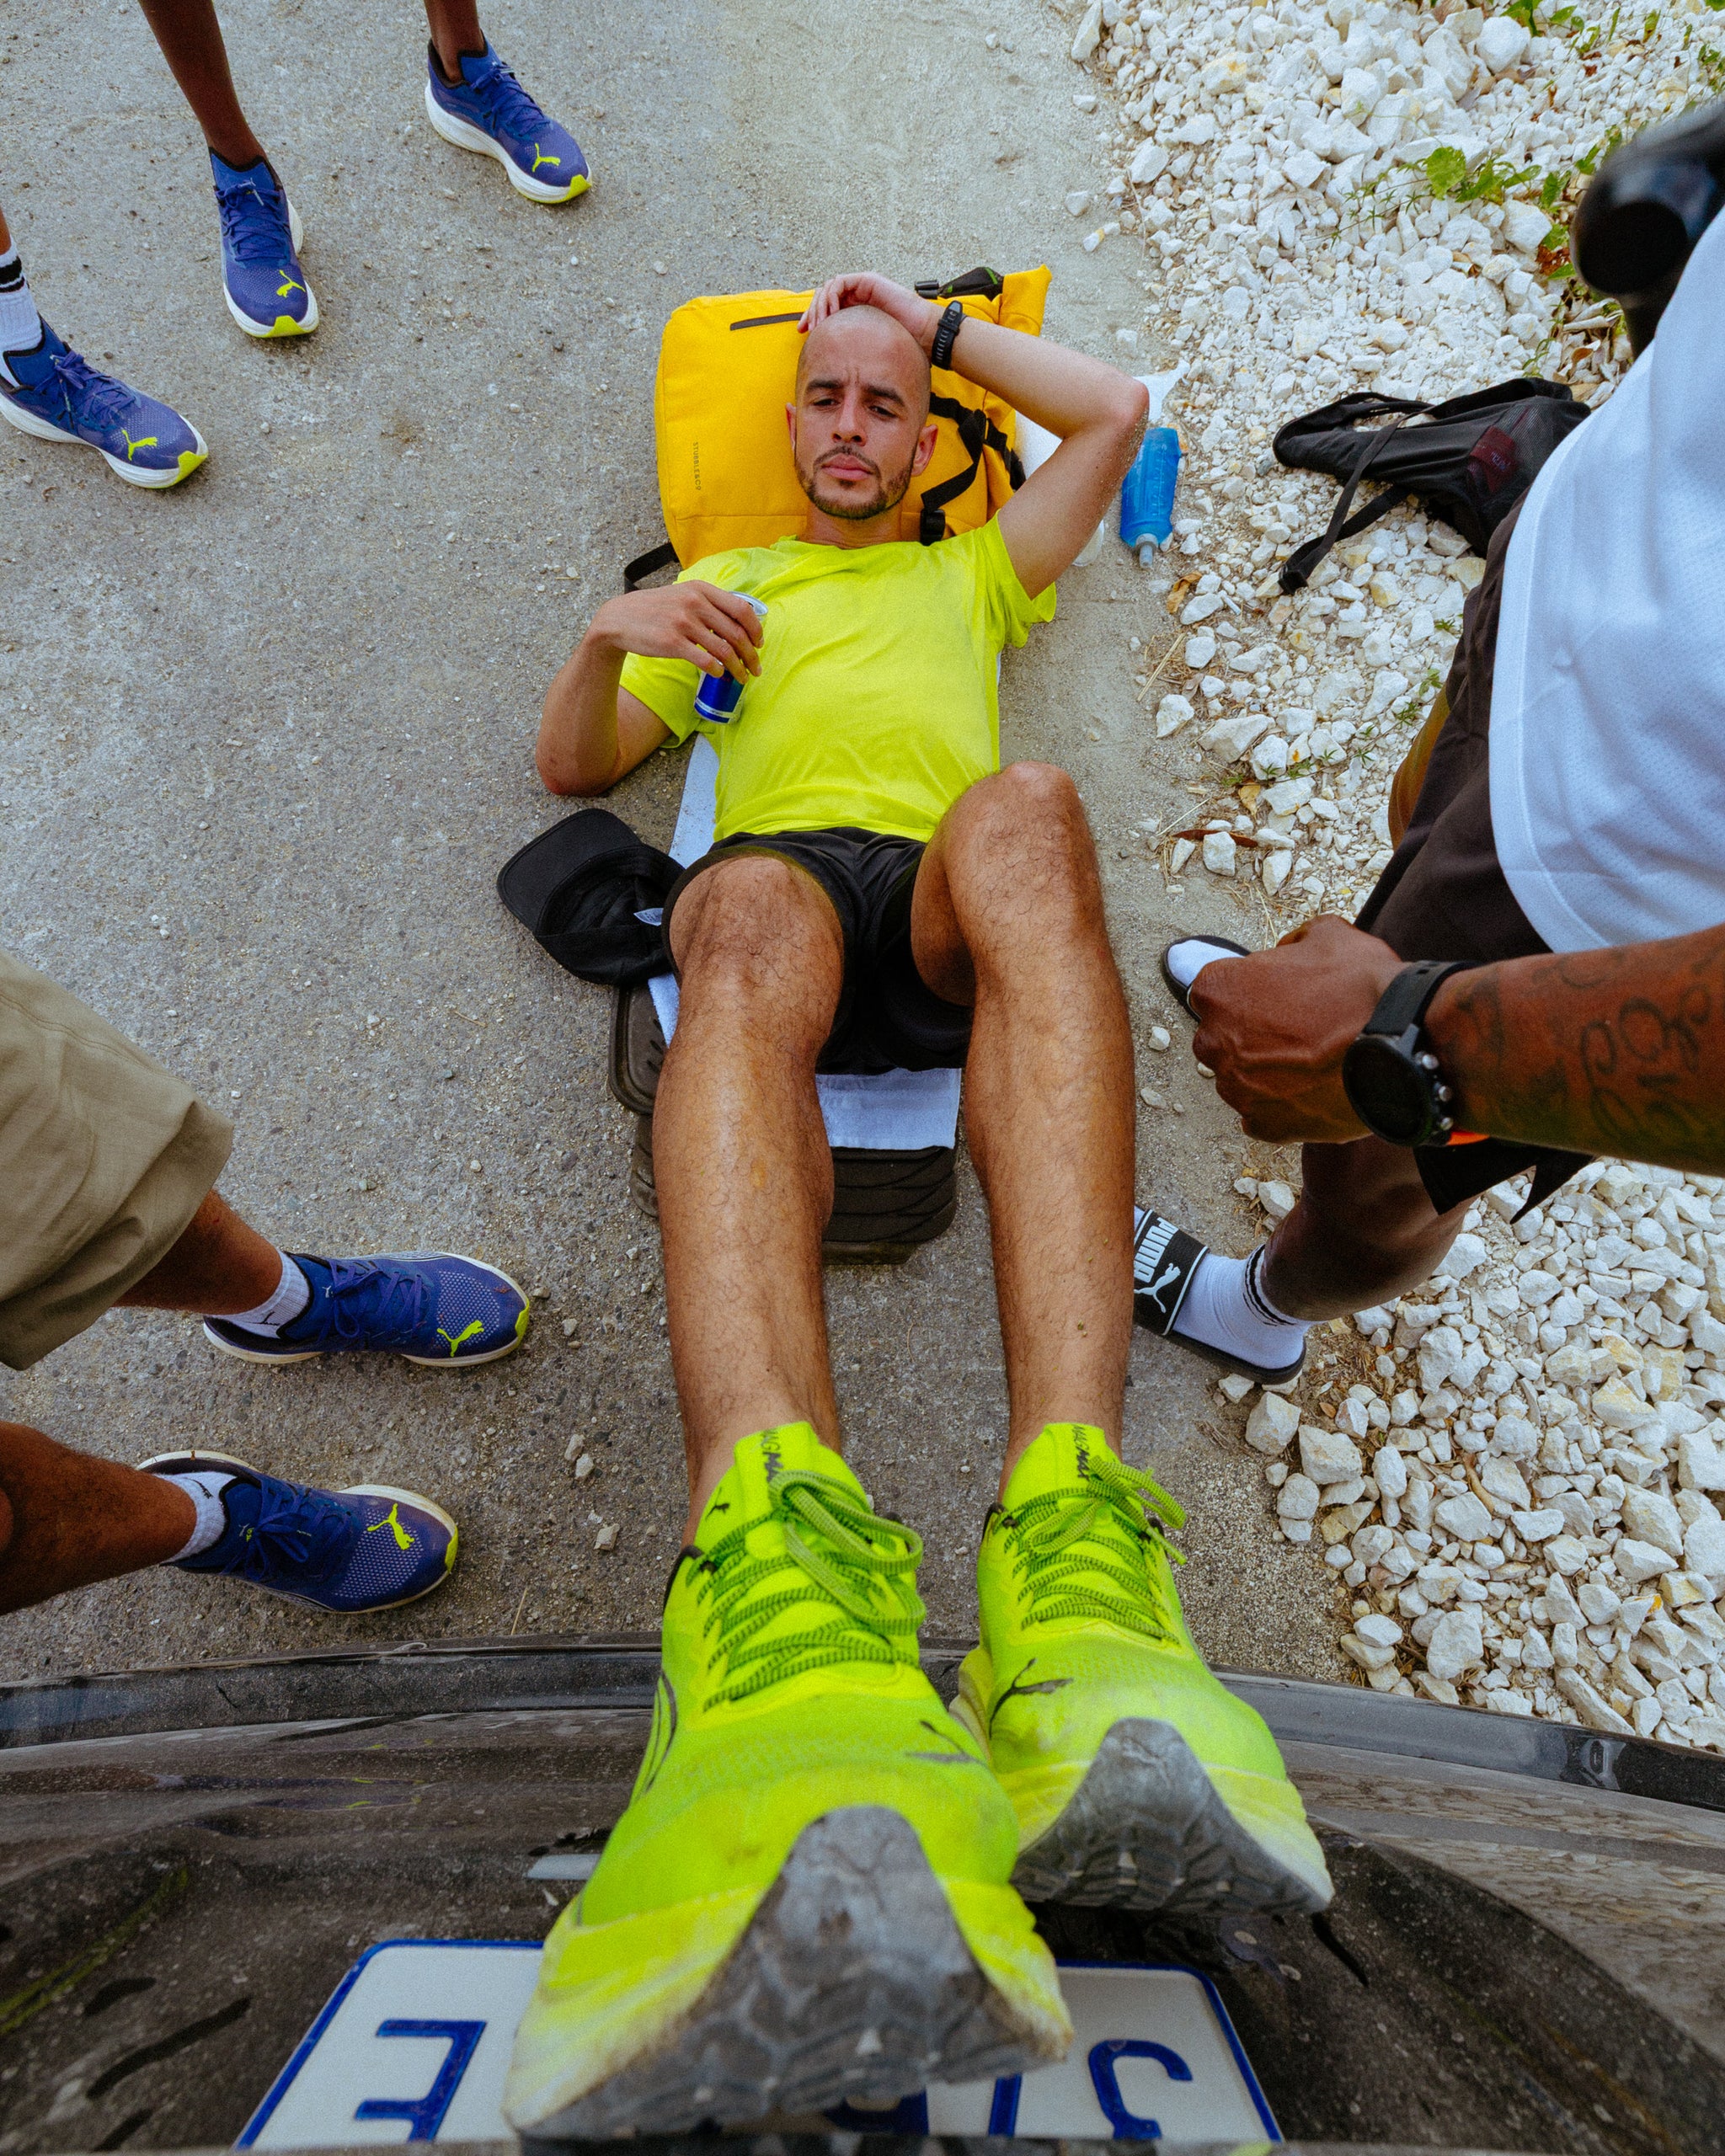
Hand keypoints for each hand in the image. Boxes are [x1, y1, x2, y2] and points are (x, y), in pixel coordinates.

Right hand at [588, 581, 762, 681]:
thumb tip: (737, 620)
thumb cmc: (655, 609)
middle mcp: (695, 603)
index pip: (742, 609)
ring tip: (742, 677)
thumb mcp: (682, 595)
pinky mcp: (672, 642)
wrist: (619, 618)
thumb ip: (708, 603)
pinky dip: (717, 670)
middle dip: (751, 655)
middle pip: (737, 633)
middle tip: (756, 668)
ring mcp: (683, 622)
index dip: (756, 629)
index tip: (759, 644)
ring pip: (724, 650)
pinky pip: (705, 660)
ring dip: (738, 667)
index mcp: (701, 589)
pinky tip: (719, 674)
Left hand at [799, 272, 940, 354]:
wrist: (922, 333)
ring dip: (820, 304)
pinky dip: (832, 296)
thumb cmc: (900, 343)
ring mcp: (861, 286)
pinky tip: (831, 314)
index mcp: (854, 309)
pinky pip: (840, 283)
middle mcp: (856, 295)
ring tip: (819, 323)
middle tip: (806, 328)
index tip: (803, 333)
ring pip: (829, 287)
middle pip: (824, 295)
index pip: (826, 307)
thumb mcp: (865, 349)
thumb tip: (831, 366)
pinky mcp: (867, 281)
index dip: (812, 317)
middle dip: (811, 311)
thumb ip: (850, 348)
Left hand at [1189, 915, 1405, 1143]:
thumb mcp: (1328, 934)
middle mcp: (1214, 1041)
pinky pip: (1261, 1115)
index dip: (1248, 991)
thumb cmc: (1361, 988)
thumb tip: (1288, 951)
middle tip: (1295, 1028)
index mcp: (1219, 989)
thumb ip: (1294, 941)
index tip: (1273, 995)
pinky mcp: (1263, 1124)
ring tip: (1310, 1060)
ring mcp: (1237, 1087)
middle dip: (1250, 1032)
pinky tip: (1311, 1090)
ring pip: (1240, 1078)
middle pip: (1221, 1036)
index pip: (1215, 990)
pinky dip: (1281, 1106)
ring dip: (1265, 1070)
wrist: (1400, 1044)